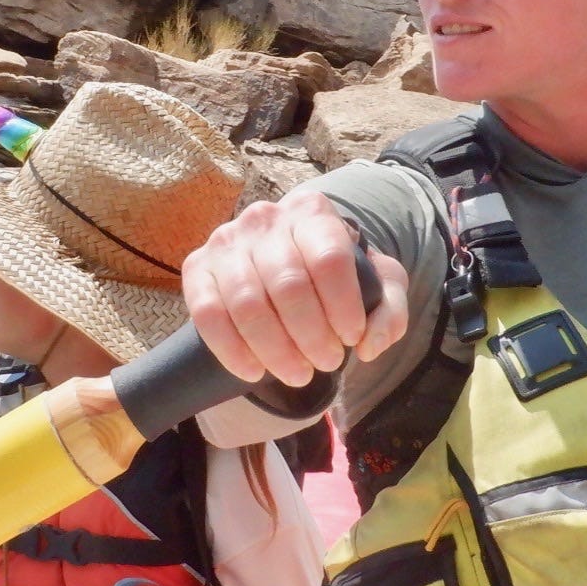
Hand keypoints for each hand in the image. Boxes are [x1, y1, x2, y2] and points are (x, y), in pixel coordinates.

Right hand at [182, 187, 409, 387]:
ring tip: (299, 374)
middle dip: (312, 336)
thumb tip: (368, 343)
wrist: (283, 271)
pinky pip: (208, 315)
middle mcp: (264, 218)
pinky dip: (232, 351)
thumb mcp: (376, 285)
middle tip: (327, 363)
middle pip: (289, 285)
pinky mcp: (197, 268)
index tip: (351, 337)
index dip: (343, 306)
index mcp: (311, 211)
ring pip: (248, 304)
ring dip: (276, 350)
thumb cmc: (333, 277)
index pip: (329, 258)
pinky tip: (254, 372)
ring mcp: (226, 241)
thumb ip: (389, 309)